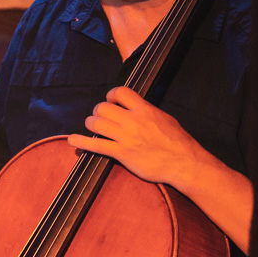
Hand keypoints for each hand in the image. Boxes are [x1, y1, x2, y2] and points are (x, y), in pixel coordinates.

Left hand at [67, 86, 200, 186]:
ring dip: (90, 123)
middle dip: (98, 111)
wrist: (185, 164)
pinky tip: (72, 140)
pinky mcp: (122, 153)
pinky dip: (81, 141)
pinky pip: (96, 145)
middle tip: (100, 117)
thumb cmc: (178, 142)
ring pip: (96, 123)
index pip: (120, 92)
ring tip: (92, 126)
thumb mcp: (164, 118)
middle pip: (102, 107)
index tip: (111, 102)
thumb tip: (133, 106)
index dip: (111, 95)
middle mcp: (133, 121)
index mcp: (144, 109)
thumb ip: (146, 111)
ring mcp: (126, 137)